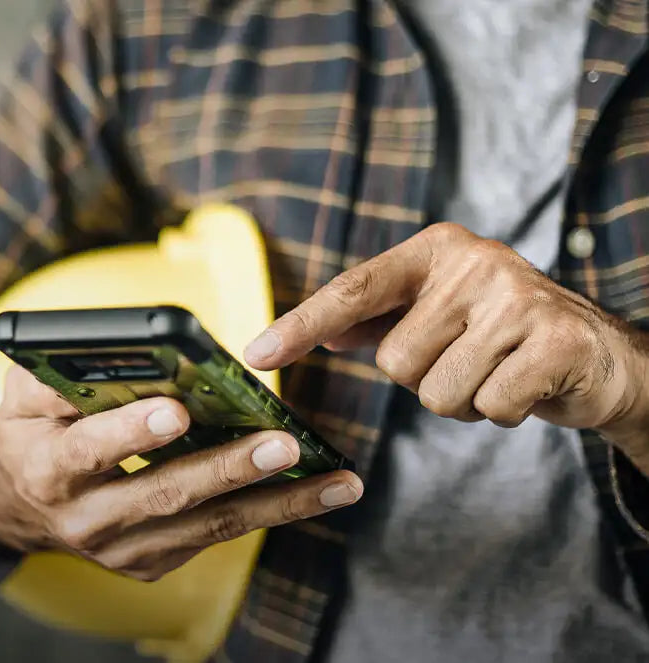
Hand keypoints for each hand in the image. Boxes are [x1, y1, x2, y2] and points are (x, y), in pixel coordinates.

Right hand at [0, 366, 361, 580]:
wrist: (20, 503)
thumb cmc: (34, 429)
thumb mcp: (23, 393)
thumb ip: (60, 370)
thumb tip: (124, 344)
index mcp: (46, 469)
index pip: (89, 451)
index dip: (132, 432)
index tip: (177, 409)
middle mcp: (83, 519)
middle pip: (163, 494)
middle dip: (227, 469)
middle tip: (283, 444)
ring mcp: (120, 549)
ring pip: (206, 526)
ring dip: (277, 503)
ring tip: (334, 480)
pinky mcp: (151, 563)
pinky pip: (215, 536)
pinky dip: (269, 512)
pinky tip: (317, 491)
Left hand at [244, 223, 648, 452]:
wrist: (603, 357)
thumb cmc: (505, 336)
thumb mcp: (440, 314)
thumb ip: (378, 319)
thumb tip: (318, 336)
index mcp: (437, 249)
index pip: (353, 290)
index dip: (301, 325)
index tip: (254, 355)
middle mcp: (476, 263)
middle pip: (395, 362)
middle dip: (426, 380)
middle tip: (471, 361)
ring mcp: (519, 298)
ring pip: (437, 393)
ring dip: (465, 401)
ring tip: (499, 373)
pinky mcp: (556, 340)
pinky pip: (489, 407)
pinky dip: (504, 413)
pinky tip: (528, 388)